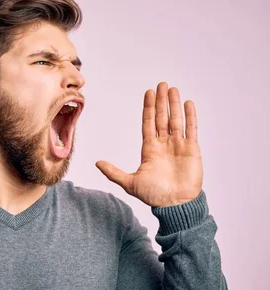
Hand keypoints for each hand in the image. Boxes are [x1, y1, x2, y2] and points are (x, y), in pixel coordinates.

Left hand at [96, 82, 202, 206]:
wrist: (175, 205)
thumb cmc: (154, 195)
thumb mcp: (130, 183)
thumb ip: (113, 172)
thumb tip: (97, 163)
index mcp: (150, 149)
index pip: (148, 123)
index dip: (148, 108)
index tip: (148, 93)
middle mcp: (164, 144)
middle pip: (162, 117)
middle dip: (161, 101)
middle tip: (161, 84)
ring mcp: (178, 145)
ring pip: (176, 120)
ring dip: (174, 104)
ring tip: (172, 89)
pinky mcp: (192, 149)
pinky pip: (191, 129)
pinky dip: (190, 116)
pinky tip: (187, 103)